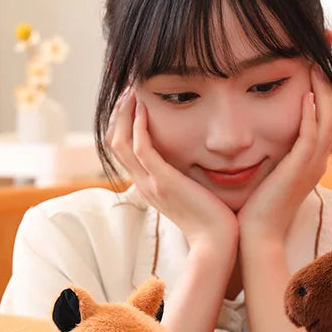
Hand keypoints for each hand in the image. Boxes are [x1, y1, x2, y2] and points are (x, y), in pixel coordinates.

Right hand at [105, 88, 238, 250]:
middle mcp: (143, 184)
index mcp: (148, 185)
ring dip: (124, 113)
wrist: (217, 242)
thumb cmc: (213, 219)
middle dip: (118, 112)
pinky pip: (141, 148)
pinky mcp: (163, 182)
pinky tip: (146, 107)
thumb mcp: (193, 193)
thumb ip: (187, 175)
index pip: (122, 149)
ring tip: (132, 91)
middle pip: (114, 142)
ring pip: (120, 141)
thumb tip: (194, 159)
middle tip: (127, 88)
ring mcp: (150, 183)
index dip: (122, 123)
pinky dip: (139, 125)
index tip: (133, 100)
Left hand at [237, 64, 331, 243]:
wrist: (256, 238)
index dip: (320, 90)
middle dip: (326, 81)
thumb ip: (267, 154)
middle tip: (318, 53)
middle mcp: (317, 161)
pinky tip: (303, 93)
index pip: (324, 118)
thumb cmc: (253, 210)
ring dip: (321, 90)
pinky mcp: (300, 170)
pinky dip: (310, 113)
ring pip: (328, 119)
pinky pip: (312, 135)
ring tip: (313, 64)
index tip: (309, 64)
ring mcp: (311, 166)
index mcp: (310, 162)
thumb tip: (252, 137)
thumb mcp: (265, 176)